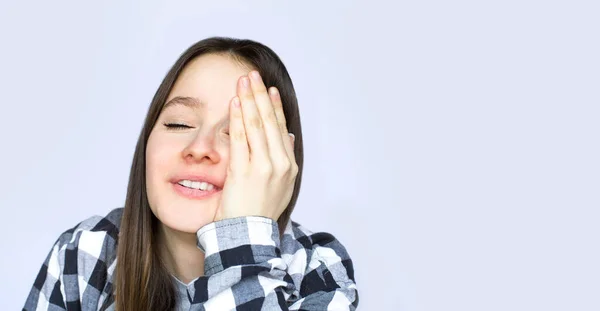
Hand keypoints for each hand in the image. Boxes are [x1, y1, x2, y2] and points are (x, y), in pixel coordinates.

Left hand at [214, 71, 297, 221]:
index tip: (269, 89)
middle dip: (260, 94)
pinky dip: (238, 117)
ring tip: (244, 80)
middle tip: (253, 75)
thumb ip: (284, 159)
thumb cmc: (260, 212)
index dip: (275, 106)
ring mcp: (263, 167)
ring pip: (256, 124)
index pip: (281, 128)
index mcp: (289, 166)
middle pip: (269, 121)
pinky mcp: (244, 171)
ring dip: (250, 99)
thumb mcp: (280, 186)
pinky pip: (241, 137)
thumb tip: (286, 135)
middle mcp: (280, 163)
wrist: (249, 237)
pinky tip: (235, 102)